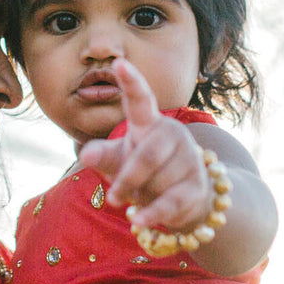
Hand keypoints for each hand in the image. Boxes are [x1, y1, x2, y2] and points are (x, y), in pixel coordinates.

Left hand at [75, 60, 211, 232]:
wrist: (185, 198)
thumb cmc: (143, 172)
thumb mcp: (118, 161)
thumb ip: (102, 156)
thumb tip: (84, 154)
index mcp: (148, 123)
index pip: (140, 100)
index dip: (131, 82)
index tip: (119, 63)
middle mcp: (172, 134)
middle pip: (146, 155)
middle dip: (127, 179)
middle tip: (112, 197)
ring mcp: (189, 157)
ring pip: (157, 181)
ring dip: (141, 197)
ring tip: (138, 200)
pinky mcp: (199, 183)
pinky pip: (171, 201)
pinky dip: (152, 213)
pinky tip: (138, 220)